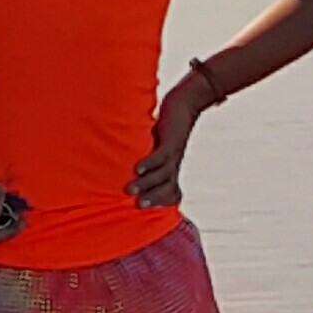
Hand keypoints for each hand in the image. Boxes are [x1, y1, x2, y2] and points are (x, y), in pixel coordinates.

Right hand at [131, 77, 207, 208]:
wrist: (186, 104)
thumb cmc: (167, 125)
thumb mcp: (157, 143)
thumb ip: (146, 154)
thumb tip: (126, 163)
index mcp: (172, 168)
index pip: (173, 192)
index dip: (163, 201)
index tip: (147, 208)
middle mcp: (174, 164)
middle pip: (167, 188)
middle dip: (154, 198)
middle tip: (138, 206)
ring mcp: (174, 154)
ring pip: (162, 175)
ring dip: (147, 184)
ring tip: (130, 190)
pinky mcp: (171, 142)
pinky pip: (160, 156)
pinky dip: (149, 164)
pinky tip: (137, 168)